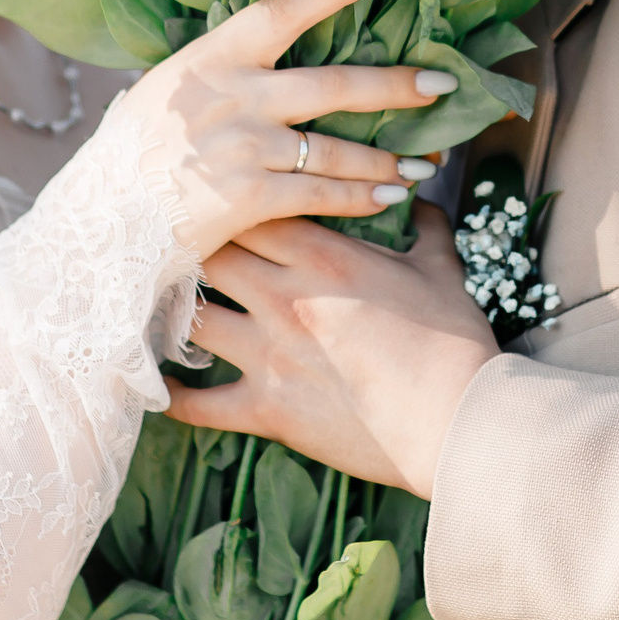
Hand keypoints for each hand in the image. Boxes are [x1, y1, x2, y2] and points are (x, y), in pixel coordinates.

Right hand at [115, 0, 453, 260]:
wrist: (101, 218)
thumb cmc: (133, 152)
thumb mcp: (167, 89)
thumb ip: (219, 69)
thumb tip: (265, 43)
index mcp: (211, 56)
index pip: (282, 8)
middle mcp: (233, 95)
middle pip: (333, 84)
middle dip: (395, 85)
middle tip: (443, 83)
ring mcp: (242, 147)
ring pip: (336, 149)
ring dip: (389, 158)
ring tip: (427, 163)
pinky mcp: (248, 198)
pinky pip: (321, 195)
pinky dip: (362, 196)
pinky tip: (392, 196)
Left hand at [166, 205, 496, 498]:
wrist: (459, 421)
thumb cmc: (454, 342)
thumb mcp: (442, 271)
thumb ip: (426, 227)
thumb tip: (426, 198)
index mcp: (322, 254)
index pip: (250, 206)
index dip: (231, 201)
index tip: (220, 201)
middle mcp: (283, 296)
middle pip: (207, 253)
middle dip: (194, 247)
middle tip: (178, 246)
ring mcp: (269, 354)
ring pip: (191, 320)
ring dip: (176, 314)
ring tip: (159, 308)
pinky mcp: (267, 410)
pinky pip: (201, 405)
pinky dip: (177, 399)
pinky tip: (161, 390)